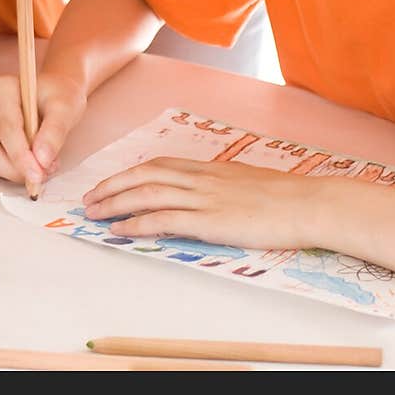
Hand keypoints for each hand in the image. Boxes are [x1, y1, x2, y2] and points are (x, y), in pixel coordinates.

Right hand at [0, 71, 85, 189]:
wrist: (56, 96)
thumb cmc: (59, 97)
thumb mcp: (65, 108)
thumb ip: (55, 132)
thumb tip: (42, 159)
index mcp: (2, 88)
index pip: (7, 127)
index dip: (21, 154)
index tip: (38, 173)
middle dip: (15, 167)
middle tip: (42, 175)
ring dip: (13, 172)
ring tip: (41, 166)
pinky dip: (10, 171)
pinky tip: (31, 163)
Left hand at [82, 156, 325, 249]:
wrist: (305, 202)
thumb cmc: (283, 195)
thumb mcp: (245, 181)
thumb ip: (221, 184)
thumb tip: (208, 191)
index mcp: (209, 168)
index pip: (158, 165)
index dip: (129, 174)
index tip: (110, 183)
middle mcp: (200, 178)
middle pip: (144, 175)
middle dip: (112, 186)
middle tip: (89, 199)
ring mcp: (204, 197)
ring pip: (147, 194)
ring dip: (115, 203)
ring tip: (94, 214)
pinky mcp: (210, 220)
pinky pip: (164, 218)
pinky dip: (137, 222)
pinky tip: (120, 229)